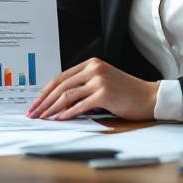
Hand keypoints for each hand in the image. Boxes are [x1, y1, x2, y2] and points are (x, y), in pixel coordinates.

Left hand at [26, 58, 158, 121]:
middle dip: (44, 101)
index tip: (35, 103)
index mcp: (90, 63)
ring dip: (52, 108)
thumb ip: (83, 85)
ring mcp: (98, 80)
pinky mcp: (104, 94)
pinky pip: (80, 105)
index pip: (60, 77)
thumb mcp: (102, 82)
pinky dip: (67, 113)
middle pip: (60, 85)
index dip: (46, 91)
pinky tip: (59, 119)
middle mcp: (93, 69)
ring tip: (43, 118)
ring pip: (67, 95)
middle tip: (33, 112)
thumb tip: (58, 102)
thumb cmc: (126, 93)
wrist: (149, 97)